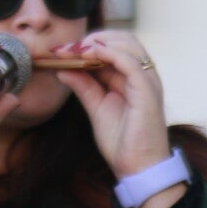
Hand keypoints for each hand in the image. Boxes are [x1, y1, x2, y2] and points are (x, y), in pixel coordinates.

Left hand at [52, 31, 174, 196]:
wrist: (138, 169)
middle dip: (92, 38)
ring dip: (99, 41)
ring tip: (74, 50)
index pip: (113, 47)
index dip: (86, 44)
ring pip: (128, 44)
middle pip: (123, 39)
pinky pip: (130, 62)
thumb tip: (62, 69)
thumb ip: (83, 86)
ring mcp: (147, 81)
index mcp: (132, 78)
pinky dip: (109, 53)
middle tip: (65, 48)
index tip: (59, 50)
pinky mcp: (147, 91)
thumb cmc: (122, 142)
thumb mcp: (96, 108)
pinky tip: (88, 54)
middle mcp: (143, 75)